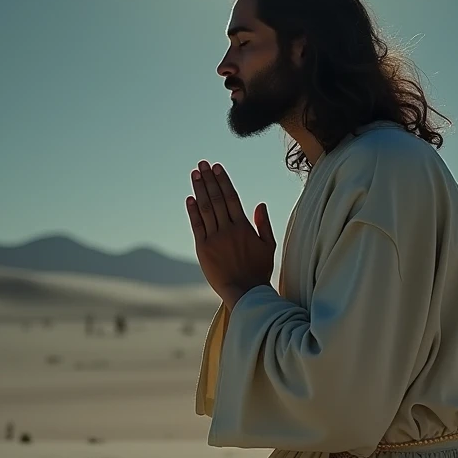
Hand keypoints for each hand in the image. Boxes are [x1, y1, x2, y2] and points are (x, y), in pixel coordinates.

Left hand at [186, 160, 275, 300]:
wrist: (245, 293)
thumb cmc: (259, 270)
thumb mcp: (268, 246)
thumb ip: (264, 224)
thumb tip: (260, 204)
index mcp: (244, 227)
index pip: (232, 197)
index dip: (223, 181)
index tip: (217, 167)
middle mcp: (228, 230)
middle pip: (217, 199)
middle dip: (209, 179)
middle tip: (202, 164)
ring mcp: (215, 239)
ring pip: (206, 209)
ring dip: (199, 190)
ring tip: (195, 174)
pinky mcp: (203, 249)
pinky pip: (197, 226)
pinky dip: (193, 211)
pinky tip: (190, 199)